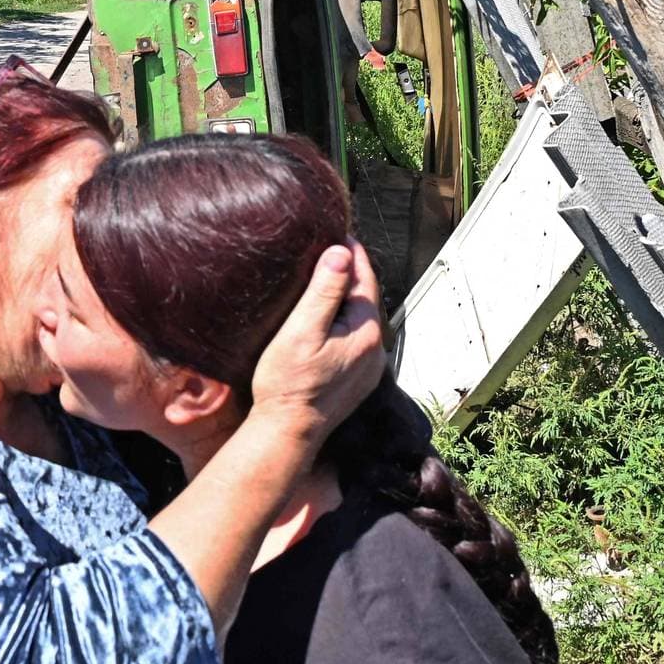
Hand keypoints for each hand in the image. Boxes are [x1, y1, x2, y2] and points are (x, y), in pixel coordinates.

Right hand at [248, 238, 384, 450]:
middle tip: (330, 249)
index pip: (365, 279)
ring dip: (346, 299)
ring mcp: (368, 367)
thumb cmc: (288, 383)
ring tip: (325, 279)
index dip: (353, 253)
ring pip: (361, 319)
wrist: (288, 432)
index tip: (339, 231)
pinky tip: (327, 320)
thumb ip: (323, 292)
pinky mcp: (357, 380)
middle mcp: (375, 349)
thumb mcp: (301, 331)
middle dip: (351, 273)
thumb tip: (341, 253)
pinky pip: (356, 338)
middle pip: (366, 298)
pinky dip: (344, 321)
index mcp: (365, 332)